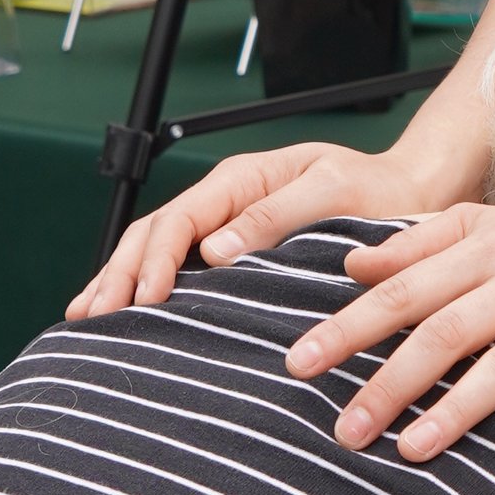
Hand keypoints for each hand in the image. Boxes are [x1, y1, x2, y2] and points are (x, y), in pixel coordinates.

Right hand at [68, 133, 473, 324]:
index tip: (143, 298)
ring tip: (86, 316)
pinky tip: (122, 311)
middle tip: (91, 315)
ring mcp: (223, 224)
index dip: (156, 260)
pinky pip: (177, 265)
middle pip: (153, 234)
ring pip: (154, 249)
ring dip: (119, 280)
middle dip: (118, 273)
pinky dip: (143, 286)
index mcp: (242, 179)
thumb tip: (215, 249)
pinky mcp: (231, 249)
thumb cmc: (376, 191)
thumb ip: (275, 216)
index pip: (181, 220)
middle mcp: (224, 199)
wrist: (407, 193)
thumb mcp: (332, 191)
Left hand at [288, 194, 494, 467]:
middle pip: (445, 333)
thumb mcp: (484, 230)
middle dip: (390, 383)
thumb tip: (351, 263)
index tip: (301, 362)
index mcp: (484, 248)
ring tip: (412, 449)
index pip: (405, 290)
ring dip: (459, 410)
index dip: (351, 326)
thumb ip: (417, 243)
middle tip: (346, 430)